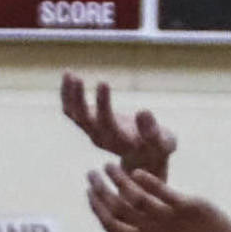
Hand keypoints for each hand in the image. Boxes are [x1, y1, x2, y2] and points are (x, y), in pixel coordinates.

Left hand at [61, 75, 176, 180]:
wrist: (145, 158)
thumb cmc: (157, 148)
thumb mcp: (163, 143)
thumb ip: (153, 131)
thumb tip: (143, 112)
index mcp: (120, 142)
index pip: (106, 123)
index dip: (102, 104)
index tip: (103, 82)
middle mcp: (102, 138)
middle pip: (84, 121)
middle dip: (79, 100)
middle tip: (78, 78)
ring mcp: (93, 132)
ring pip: (74, 115)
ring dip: (69, 96)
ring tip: (70, 73)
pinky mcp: (89, 125)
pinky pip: (72, 111)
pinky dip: (67, 95)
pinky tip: (68, 75)